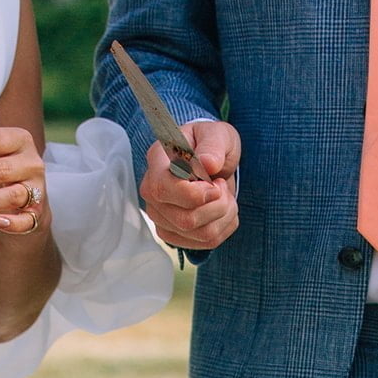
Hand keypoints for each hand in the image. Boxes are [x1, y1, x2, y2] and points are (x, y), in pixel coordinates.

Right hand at [140, 119, 240, 251]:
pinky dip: (225, 226)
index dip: (196, 194)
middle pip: (186, 220)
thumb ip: (213, 145)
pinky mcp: (174, 234)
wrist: (210, 163)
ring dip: (225, 215)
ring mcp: (161, 217)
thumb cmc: (211, 145)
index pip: (164, 190)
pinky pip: (207, 243)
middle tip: (222, 186)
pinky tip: (222, 209)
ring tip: (224, 195)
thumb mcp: (217, 134)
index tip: (216, 183)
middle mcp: (152, 192)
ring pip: (201, 234)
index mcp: (157, 161)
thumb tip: (207, 164)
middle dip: (218, 206)